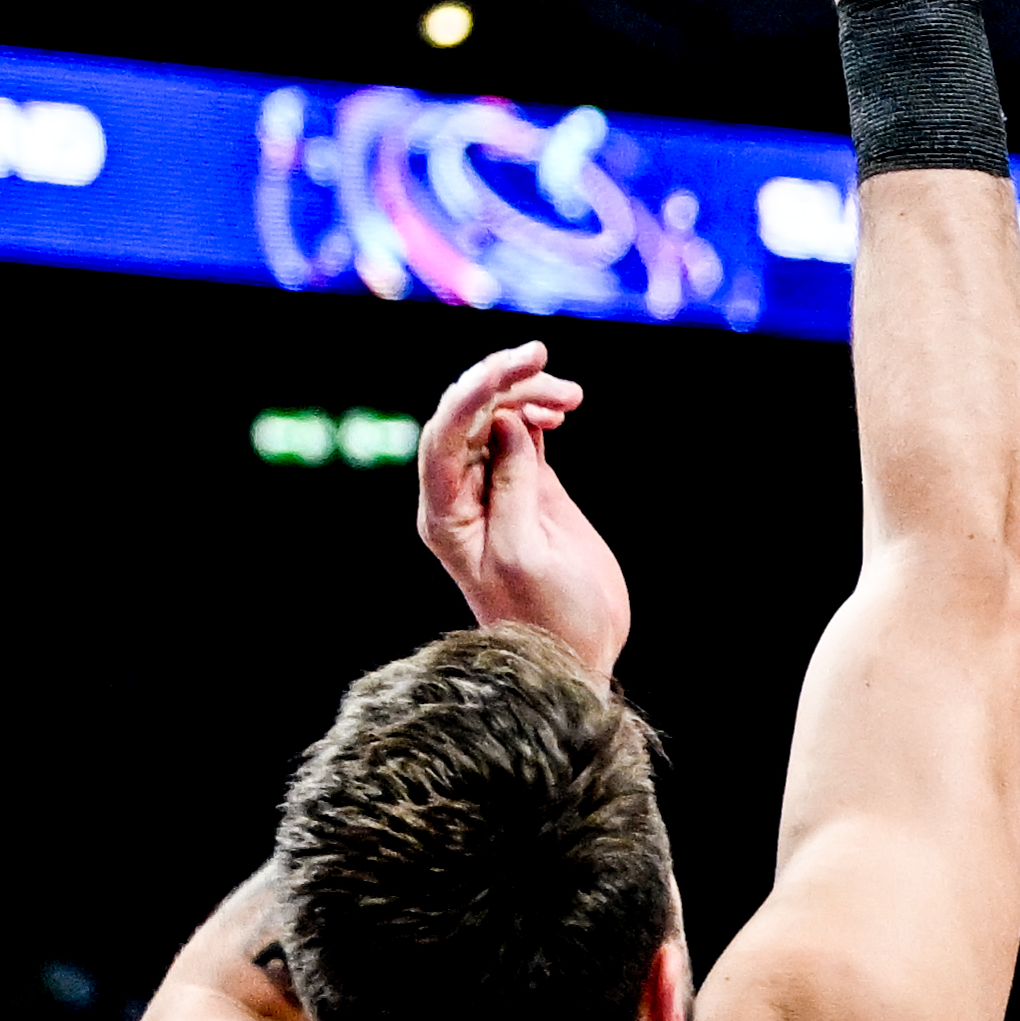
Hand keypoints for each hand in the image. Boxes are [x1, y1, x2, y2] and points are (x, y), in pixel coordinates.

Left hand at [417, 342, 628, 671]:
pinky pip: (521, 432)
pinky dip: (538, 410)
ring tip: (573, 398)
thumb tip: (510, 423)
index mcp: (445, 515)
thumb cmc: (548, 618)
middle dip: (503, 381)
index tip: (516, 366)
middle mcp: (460, 496)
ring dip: (527, 394)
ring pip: (494, 417)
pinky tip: (564, 408)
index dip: (474, 392)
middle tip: (550, 366)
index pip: (443, 435)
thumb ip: (514, 485)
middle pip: (465, 415)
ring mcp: (495, 489)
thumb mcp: (527, 553)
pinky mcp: (529, 490)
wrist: (576, 655)